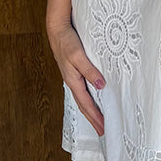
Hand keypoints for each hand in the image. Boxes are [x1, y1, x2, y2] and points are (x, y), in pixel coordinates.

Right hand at [47, 21, 105, 136]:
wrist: (57, 30)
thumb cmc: (67, 42)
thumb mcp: (78, 56)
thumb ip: (89, 71)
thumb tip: (101, 86)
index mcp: (73, 81)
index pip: (86, 104)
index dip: (95, 117)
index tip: (103, 128)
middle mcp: (72, 82)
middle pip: (84, 106)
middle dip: (93, 119)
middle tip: (102, 131)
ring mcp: (73, 78)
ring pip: (83, 99)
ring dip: (91, 111)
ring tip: (99, 120)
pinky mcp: (75, 73)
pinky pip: (83, 91)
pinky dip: (89, 100)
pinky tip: (94, 100)